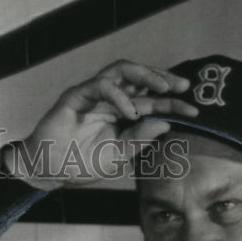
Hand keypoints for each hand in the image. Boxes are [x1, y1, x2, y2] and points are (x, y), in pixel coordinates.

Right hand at [6, 60, 197, 188]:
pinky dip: (119, 96)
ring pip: (124, 71)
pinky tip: (129, 111)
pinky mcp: (78, 94)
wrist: (48, 170)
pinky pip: (103, 85)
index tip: (193, 112)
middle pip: (141, 79)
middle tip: (183, 88)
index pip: (152, 102)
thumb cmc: (80, 165)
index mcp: (122, 114)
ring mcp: (94, 94)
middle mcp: (111, 99)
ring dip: (146, 76)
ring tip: (163, 89)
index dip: (173, 105)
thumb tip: (166, 123)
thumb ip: (139, 139)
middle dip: (164, 80)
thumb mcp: (117, 156)